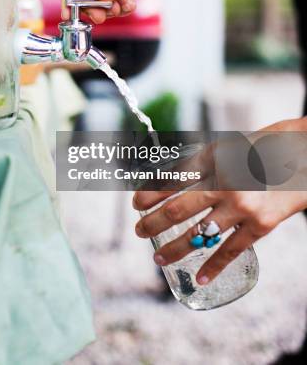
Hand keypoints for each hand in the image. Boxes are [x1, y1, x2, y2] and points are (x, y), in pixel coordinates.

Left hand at [133, 118, 306, 285]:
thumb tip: (164, 182)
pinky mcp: (261, 226)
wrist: (300, 156)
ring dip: (174, 248)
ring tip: (158, 257)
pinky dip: (214, 267)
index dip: (150, 193)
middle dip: (153, 222)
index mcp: (212, 161)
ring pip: (200, 234)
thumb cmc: (256, 149)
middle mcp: (225, 184)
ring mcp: (242, 208)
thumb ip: (195, 165)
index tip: (136, 202)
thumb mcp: (222, 149)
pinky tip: (200, 278)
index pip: (171, 181)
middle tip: (139, 230)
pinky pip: (231, 250)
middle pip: (178, 209)